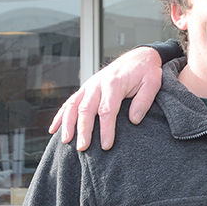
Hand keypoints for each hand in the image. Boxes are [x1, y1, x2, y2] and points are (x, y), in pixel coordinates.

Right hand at [49, 47, 163, 150]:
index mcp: (114, 83)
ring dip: (68, 124)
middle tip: (83, 148)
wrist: (138, 57)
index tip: (106, 146)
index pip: (107, 110)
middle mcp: (98, 84)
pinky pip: (69, 102)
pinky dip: (61, 115)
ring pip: (73, 105)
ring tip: (66, 142)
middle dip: (83, 130)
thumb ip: (143, 101)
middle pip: (86, 109)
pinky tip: (54, 129)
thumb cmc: (146, 72)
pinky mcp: (86, 88)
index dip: (106, 129)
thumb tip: (134, 120)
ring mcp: (90, 86)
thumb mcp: (153, 83)